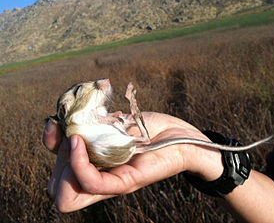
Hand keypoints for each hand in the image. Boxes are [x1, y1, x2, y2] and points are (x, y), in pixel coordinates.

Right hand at [42, 112, 222, 212]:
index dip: (49, 150)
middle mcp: (99, 179)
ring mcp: (111, 183)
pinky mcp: (126, 182)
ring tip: (78, 139)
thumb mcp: (110, 122)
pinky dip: (77, 163)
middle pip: (57, 190)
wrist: (179, 136)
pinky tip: (79, 142)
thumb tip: (54, 123)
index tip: (57, 127)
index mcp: (93, 167)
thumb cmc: (146, 128)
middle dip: (56, 160)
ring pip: (67, 195)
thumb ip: (86, 126)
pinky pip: (90, 183)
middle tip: (74, 137)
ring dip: (63, 164)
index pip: (56, 179)